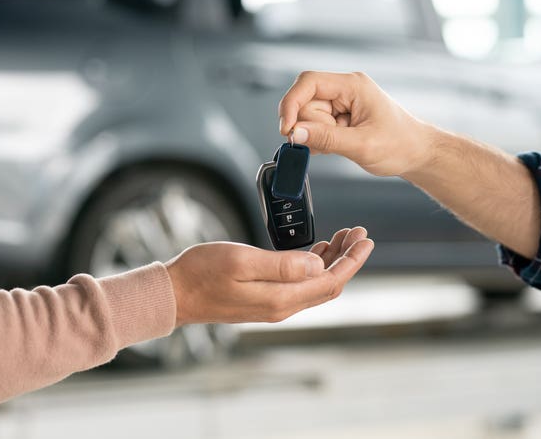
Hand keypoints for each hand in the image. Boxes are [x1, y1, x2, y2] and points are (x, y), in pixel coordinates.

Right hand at [166, 227, 373, 325]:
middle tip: (358, 234)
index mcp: (280, 298)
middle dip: (347, 258)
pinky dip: (313, 266)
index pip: (330, 281)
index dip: (352, 261)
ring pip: (314, 284)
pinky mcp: (263, 300)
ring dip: (332, 261)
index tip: (366, 240)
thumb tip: (319, 264)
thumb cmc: (201, 272)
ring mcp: (272, 305)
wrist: (174, 294)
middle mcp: (281, 306)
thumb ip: (282, 265)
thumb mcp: (242, 261)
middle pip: (327, 284)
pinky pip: (299, 285)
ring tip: (343, 237)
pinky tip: (315, 251)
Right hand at [278, 71, 432, 176]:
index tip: (287, 128)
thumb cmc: (401, 144)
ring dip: (317, 136)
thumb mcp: (362, 145)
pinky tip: (337, 147)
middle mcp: (345, 90)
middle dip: (310, 127)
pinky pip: (316, 126)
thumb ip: (327, 139)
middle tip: (329, 144)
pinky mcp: (340, 117)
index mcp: (353, 85)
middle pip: (306, 102)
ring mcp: (342, 103)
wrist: (417, 154)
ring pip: (309, 117)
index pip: (309, 82)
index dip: (292, 103)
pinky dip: (320, 140)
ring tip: (341, 146)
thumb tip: (296, 133)